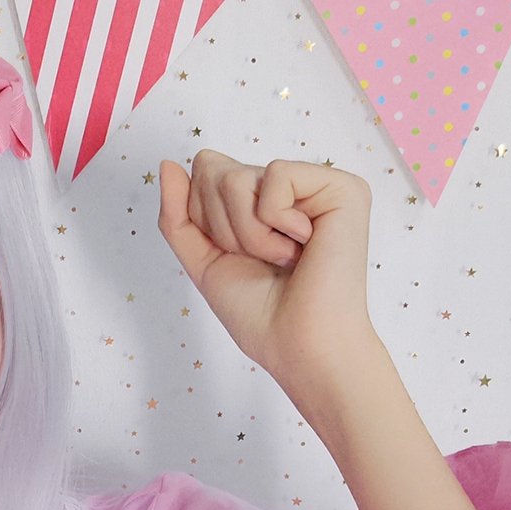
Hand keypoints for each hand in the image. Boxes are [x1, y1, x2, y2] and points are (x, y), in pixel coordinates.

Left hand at [156, 151, 378, 387]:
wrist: (298, 345)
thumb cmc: (259, 314)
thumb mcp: (202, 260)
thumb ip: (178, 214)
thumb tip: (167, 164)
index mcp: (262, 200)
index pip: (205, 173)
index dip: (204, 220)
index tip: (237, 256)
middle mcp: (291, 187)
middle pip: (215, 170)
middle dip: (222, 227)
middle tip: (263, 260)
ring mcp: (318, 184)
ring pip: (238, 176)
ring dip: (248, 233)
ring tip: (282, 258)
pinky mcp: (343, 187)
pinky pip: (275, 175)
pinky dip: (274, 222)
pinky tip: (303, 246)